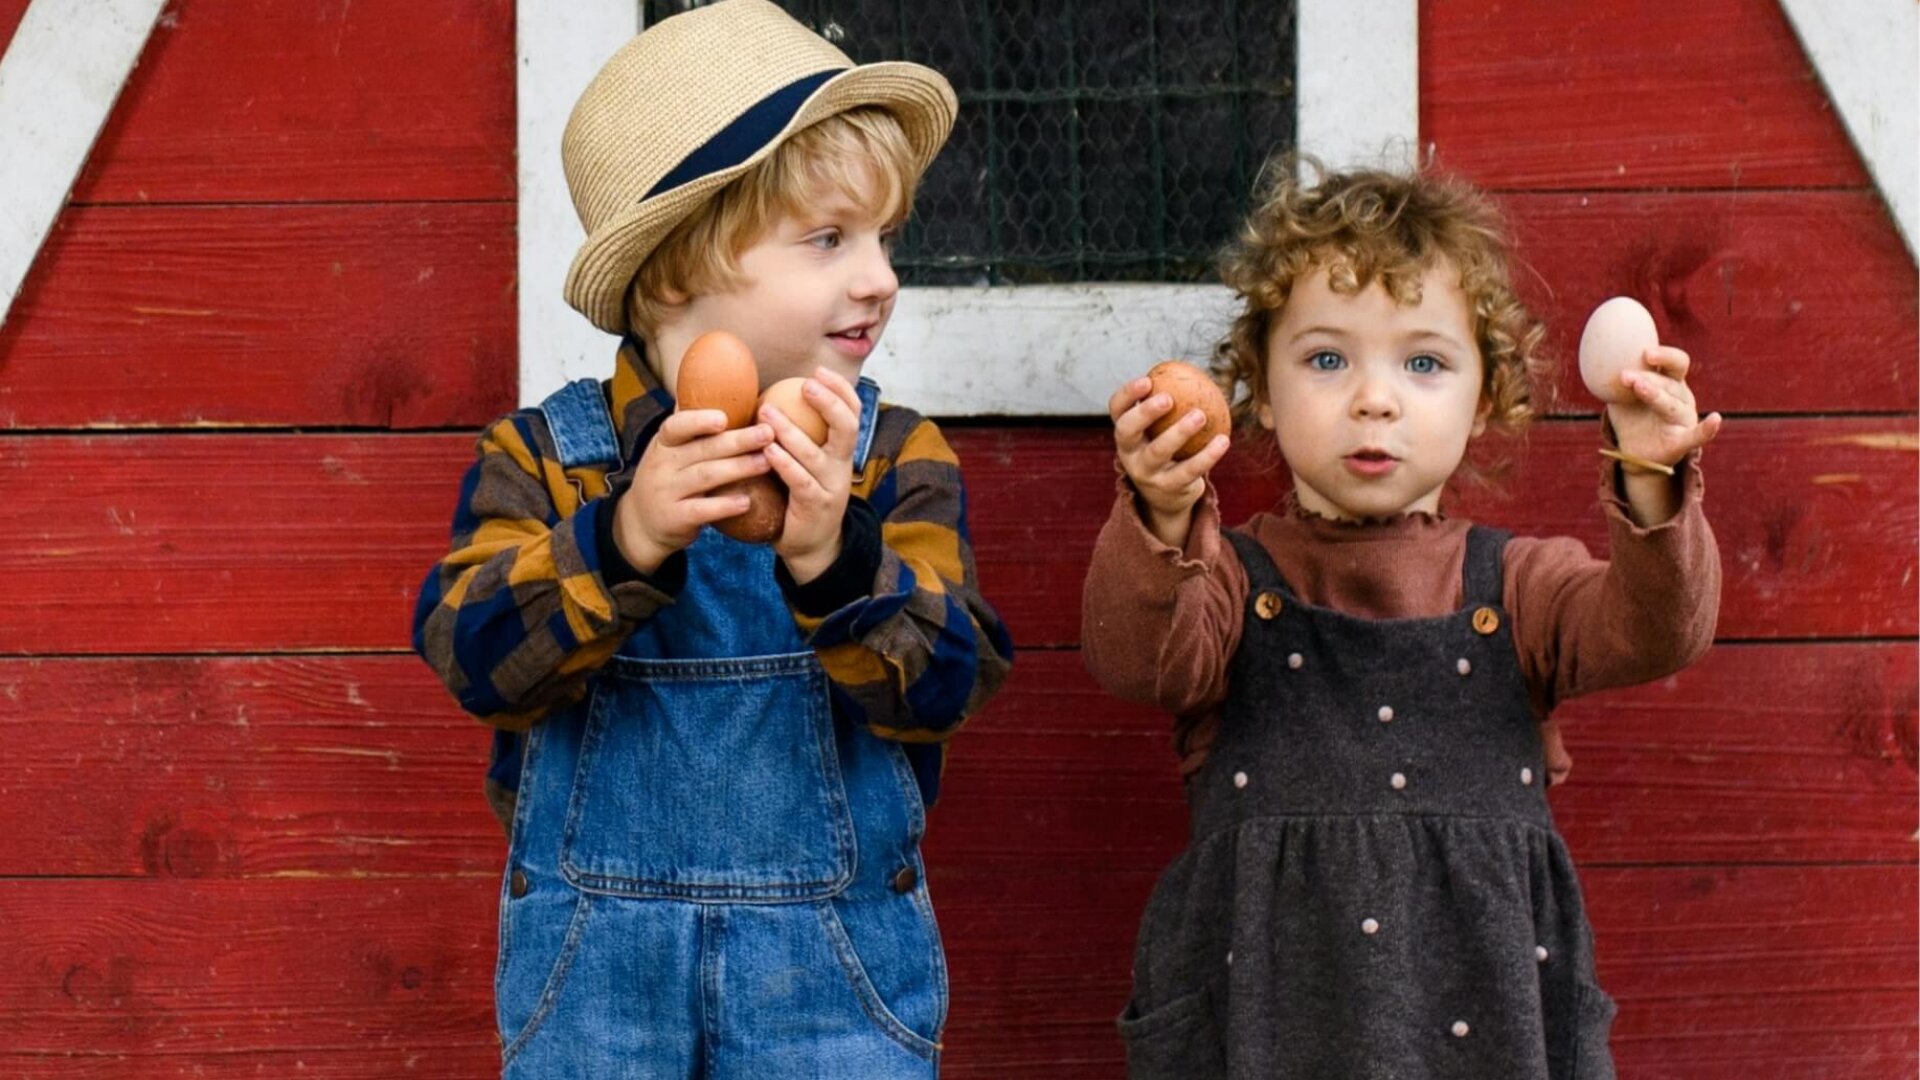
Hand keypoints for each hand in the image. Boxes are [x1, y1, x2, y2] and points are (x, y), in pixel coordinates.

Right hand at [613, 409, 772, 572]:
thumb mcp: (669, 450)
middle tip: (768, 433)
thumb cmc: (667, 478)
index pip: (676, 427)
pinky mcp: (675, 518)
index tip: (724, 417)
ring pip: (705, 477)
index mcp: (664, 444)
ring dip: (739, 468)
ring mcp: (667, 493)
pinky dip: (725, 506)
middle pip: (702, 450)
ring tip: (767, 462)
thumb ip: (688, 424)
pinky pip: (702, 511)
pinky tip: (747, 501)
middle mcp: (662, 465)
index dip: (698, 420)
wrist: (641, 524)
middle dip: (738, 441)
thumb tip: (700, 379)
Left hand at [767, 367, 862, 583]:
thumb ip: (802, 435)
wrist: (812, 545)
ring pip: (815, 453)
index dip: (841, 390)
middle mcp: (842, 466)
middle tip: (806, 384)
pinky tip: (767, 448)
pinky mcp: (814, 506)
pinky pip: (798, 480)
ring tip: (766, 411)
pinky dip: (783, 462)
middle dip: (830, 402)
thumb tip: (776, 396)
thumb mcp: (810, 462)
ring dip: (790, 430)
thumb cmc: (803, 495)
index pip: (853, 414)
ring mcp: (830, 487)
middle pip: (847, 427)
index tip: (820, 371)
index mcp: (842, 452)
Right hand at [1110, 377, 1229, 547]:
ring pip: (1158, 452)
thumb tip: (1192, 371)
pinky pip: (1189, 470)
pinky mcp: (1168, 488)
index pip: (1117, 410)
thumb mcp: (1159, 430)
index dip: (1128, 394)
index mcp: (1126, 433)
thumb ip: (1169, 406)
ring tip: (1200, 415)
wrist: (1166, 497)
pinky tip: (1223, 440)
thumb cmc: (1165, 449)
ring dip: (1179, 432)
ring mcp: (1146, 473)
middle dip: (1145, 413)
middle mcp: (1129, 453)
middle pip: (1128, 431)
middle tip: (1168, 398)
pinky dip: (1207, 455)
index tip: (1148, 380)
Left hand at [1606, 346, 1722, 467]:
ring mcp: (1683, 419)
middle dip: (1649, 377)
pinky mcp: (1682, 442)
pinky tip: (1716, 419)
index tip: (1645, 352)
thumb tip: (1595, 352)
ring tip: (1637, 386)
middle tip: (1626, 375)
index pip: (1675, 362)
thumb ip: (1614, 378)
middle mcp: (1682, 398)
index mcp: (1671, 382)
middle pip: (1671, 382)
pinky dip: (1707, 429)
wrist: (1634, 452)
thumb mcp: (1620, 395)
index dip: (1665, 355)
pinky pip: (1698, 436)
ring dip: (1654, 395)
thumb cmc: (1631, 416)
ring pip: (1672, 405)